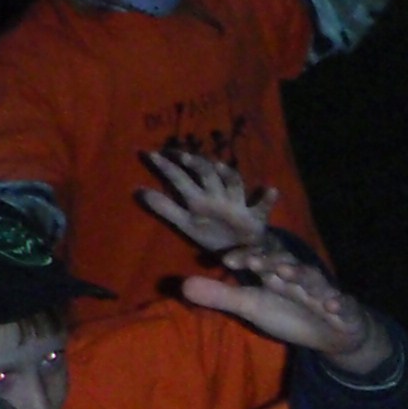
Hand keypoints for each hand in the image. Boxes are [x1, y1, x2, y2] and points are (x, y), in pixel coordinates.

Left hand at [140, 149, 281, 252]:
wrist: (241, 253)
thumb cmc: (212, 234)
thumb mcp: (185, 222)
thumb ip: (164, 207)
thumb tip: (137, 191)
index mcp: (201, 198)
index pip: (184, 176)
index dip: (169, 166)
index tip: (152, 155)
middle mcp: (219, 196)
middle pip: (208, 175)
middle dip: (196, 165)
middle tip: (182, 156)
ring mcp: (238, 206)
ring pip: (234, 185)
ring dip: (229, 175)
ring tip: (220, 167)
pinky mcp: (256, 220)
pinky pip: (263, 209)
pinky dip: (268, 200)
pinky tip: (270, 190)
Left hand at [183, 247, 393, 375]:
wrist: (333, 331)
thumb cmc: (289, 312)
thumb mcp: (252, 306)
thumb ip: (220, 296)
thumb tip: (182, 285)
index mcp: (276, 273)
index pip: (258, 260)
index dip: (245, 259)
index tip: (226, 262)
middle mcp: (299, 276)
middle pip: (285, 264)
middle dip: (271, 262)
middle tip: (256, 262)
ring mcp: (322, 291)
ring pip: (312, 279)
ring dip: (301, 275)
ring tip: (288, 274)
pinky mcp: (343, 307)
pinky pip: (342, 303)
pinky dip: (338, 303)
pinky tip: (332, 305)